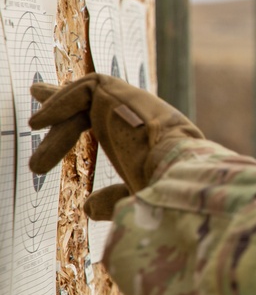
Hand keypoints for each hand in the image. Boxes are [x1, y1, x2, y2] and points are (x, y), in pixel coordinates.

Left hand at [29, 73, 203, 218]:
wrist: (180, 175)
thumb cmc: (167, 193)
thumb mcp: (138, 198)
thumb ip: (114, 200)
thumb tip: (87, 206)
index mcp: (146, 139)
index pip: (109, 125)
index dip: (78, 127)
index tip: (52, 132)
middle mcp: (138, 118)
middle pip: (93, 104)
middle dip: (60, 106)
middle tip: (36, 122)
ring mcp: (132, 103)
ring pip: (84, 103)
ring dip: (58, 132)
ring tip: (37, 167)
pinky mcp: (120, 92)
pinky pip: (85, 88)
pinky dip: (59, 102)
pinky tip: (39, 124)